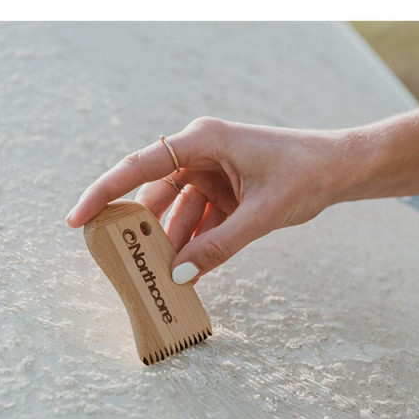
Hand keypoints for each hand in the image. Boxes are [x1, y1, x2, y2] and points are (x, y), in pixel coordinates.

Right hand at [66, 117, 344, 282]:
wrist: (340, 169)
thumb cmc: (305, 176)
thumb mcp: (262, 214)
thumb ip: (221, 245)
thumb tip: (182, 276)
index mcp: (204, 141)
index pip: (141, 166)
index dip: (105, 193)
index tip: (78, 221)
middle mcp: (201, 152)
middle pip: (155, 193)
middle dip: (143, 230)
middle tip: (126, 264)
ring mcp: (212, 172)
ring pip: (177, 212)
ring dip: (172, 243)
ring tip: (163, 277)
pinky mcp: (224, 190)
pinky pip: (199, 219)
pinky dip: (195, 243)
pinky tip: (190, 271)